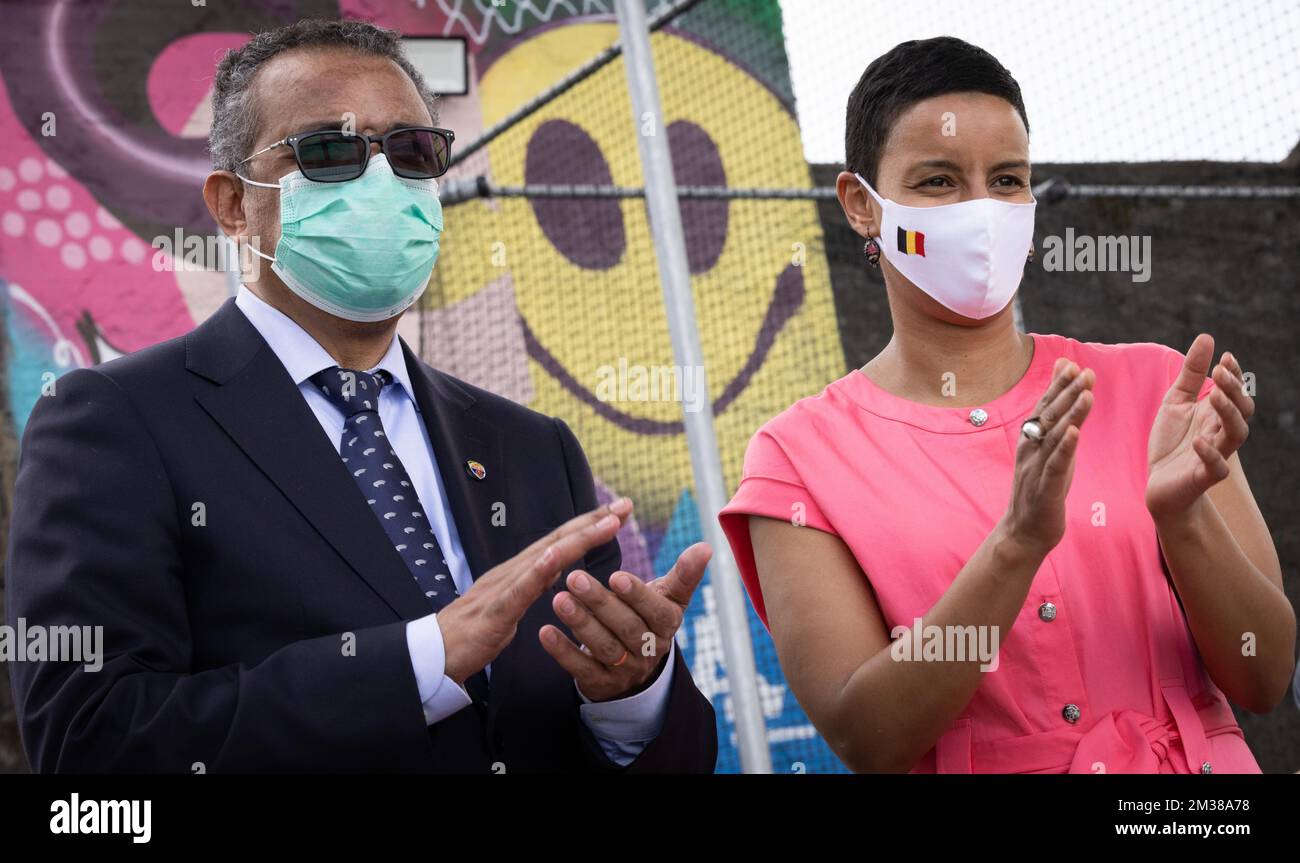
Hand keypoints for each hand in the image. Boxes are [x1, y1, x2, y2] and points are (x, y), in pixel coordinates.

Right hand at [439, 498, 632, 683]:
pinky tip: (557, 556)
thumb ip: (531, 585)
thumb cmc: (472, 632)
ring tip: (607, 523)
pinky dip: (539, 570)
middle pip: (559, 540)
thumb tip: (554, 569)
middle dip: (594, 521)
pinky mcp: (496, 611)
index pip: (560, 542)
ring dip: (579, 538)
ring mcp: (503, 587)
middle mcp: (513, 571)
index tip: (619, 513)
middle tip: (626, 506)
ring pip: (547, 557)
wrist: (434, 654)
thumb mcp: (511, 605)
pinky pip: (520, 589)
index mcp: (518, 571)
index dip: (589, 525)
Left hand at [539, 541, 710, 701]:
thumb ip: (684, 573)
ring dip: (580, 623)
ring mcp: (625, 670)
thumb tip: (706, 546)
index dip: (637, 595)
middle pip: (626, 627)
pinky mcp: (600, 683)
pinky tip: (545, 632)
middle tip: (574, 578)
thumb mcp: (667, 597)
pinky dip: (562, 651)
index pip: (656, 611)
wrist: (635, 666)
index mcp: (667, 624)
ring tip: (558, 599)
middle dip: (600, 603)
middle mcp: (649, 650)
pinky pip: (581, 668)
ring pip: (604, 646)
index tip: (616, 575)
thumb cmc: (648, 617)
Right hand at [1001, 357, 1094, 557]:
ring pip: (1055, 437)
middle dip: (1067, 392)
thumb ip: (1055, 422)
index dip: (1058, 386)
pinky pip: (1056, 465)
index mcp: (1031, 440)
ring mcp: (1036, 469)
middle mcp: (1031, 450)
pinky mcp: (1045, 489)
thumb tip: (1059, 399)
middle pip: (1050, 416)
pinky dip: (1065, 448)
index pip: (1045, 407)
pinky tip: (1075, 433)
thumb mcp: (1049, 451)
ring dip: (1070, 414)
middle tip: (1083, 371)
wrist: (1024, 531)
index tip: (1072, 364)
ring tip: (1086, 393)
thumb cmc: (1041, 487)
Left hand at [1146, 334, 1251, 519]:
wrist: (1159, 485)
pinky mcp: (1203, 476)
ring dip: (1228, 414)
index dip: (1234, 375)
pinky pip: (1216, 467)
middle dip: (1234, 390)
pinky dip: (1211, 454)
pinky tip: (1200, 441)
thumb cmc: (1172, 442)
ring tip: (1214, 395)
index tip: (1224, 357)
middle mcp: (1220, 432)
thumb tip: (1207, 337)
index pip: (1235, 392)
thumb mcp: (1176, 402)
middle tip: (1220, 372)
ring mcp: (1215, 454)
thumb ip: (1191, 373)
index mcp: (1216, 414)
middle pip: (1242, 410)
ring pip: (1236, 434)